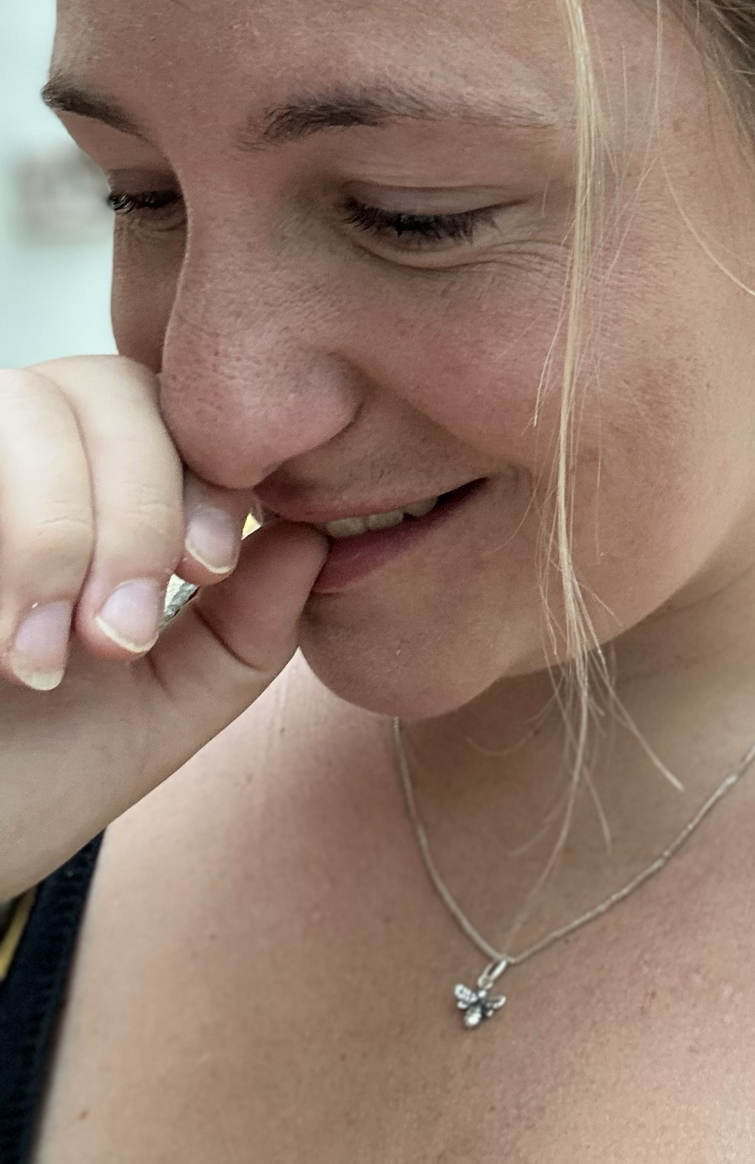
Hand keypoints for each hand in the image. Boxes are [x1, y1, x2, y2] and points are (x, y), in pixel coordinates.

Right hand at [0, 355, 326, 897]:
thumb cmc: (26, 776)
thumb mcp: (160, 710)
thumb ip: (245, 631)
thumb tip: (315, 539)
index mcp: (103, 488)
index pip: (182, 409)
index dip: (208, 472)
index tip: (210, 568)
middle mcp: (29, 457)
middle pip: (110, 388)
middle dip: (138, 510)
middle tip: (119, 636)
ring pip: (30, 404)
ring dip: (58, 531)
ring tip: (46, 657)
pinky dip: (3, 545)